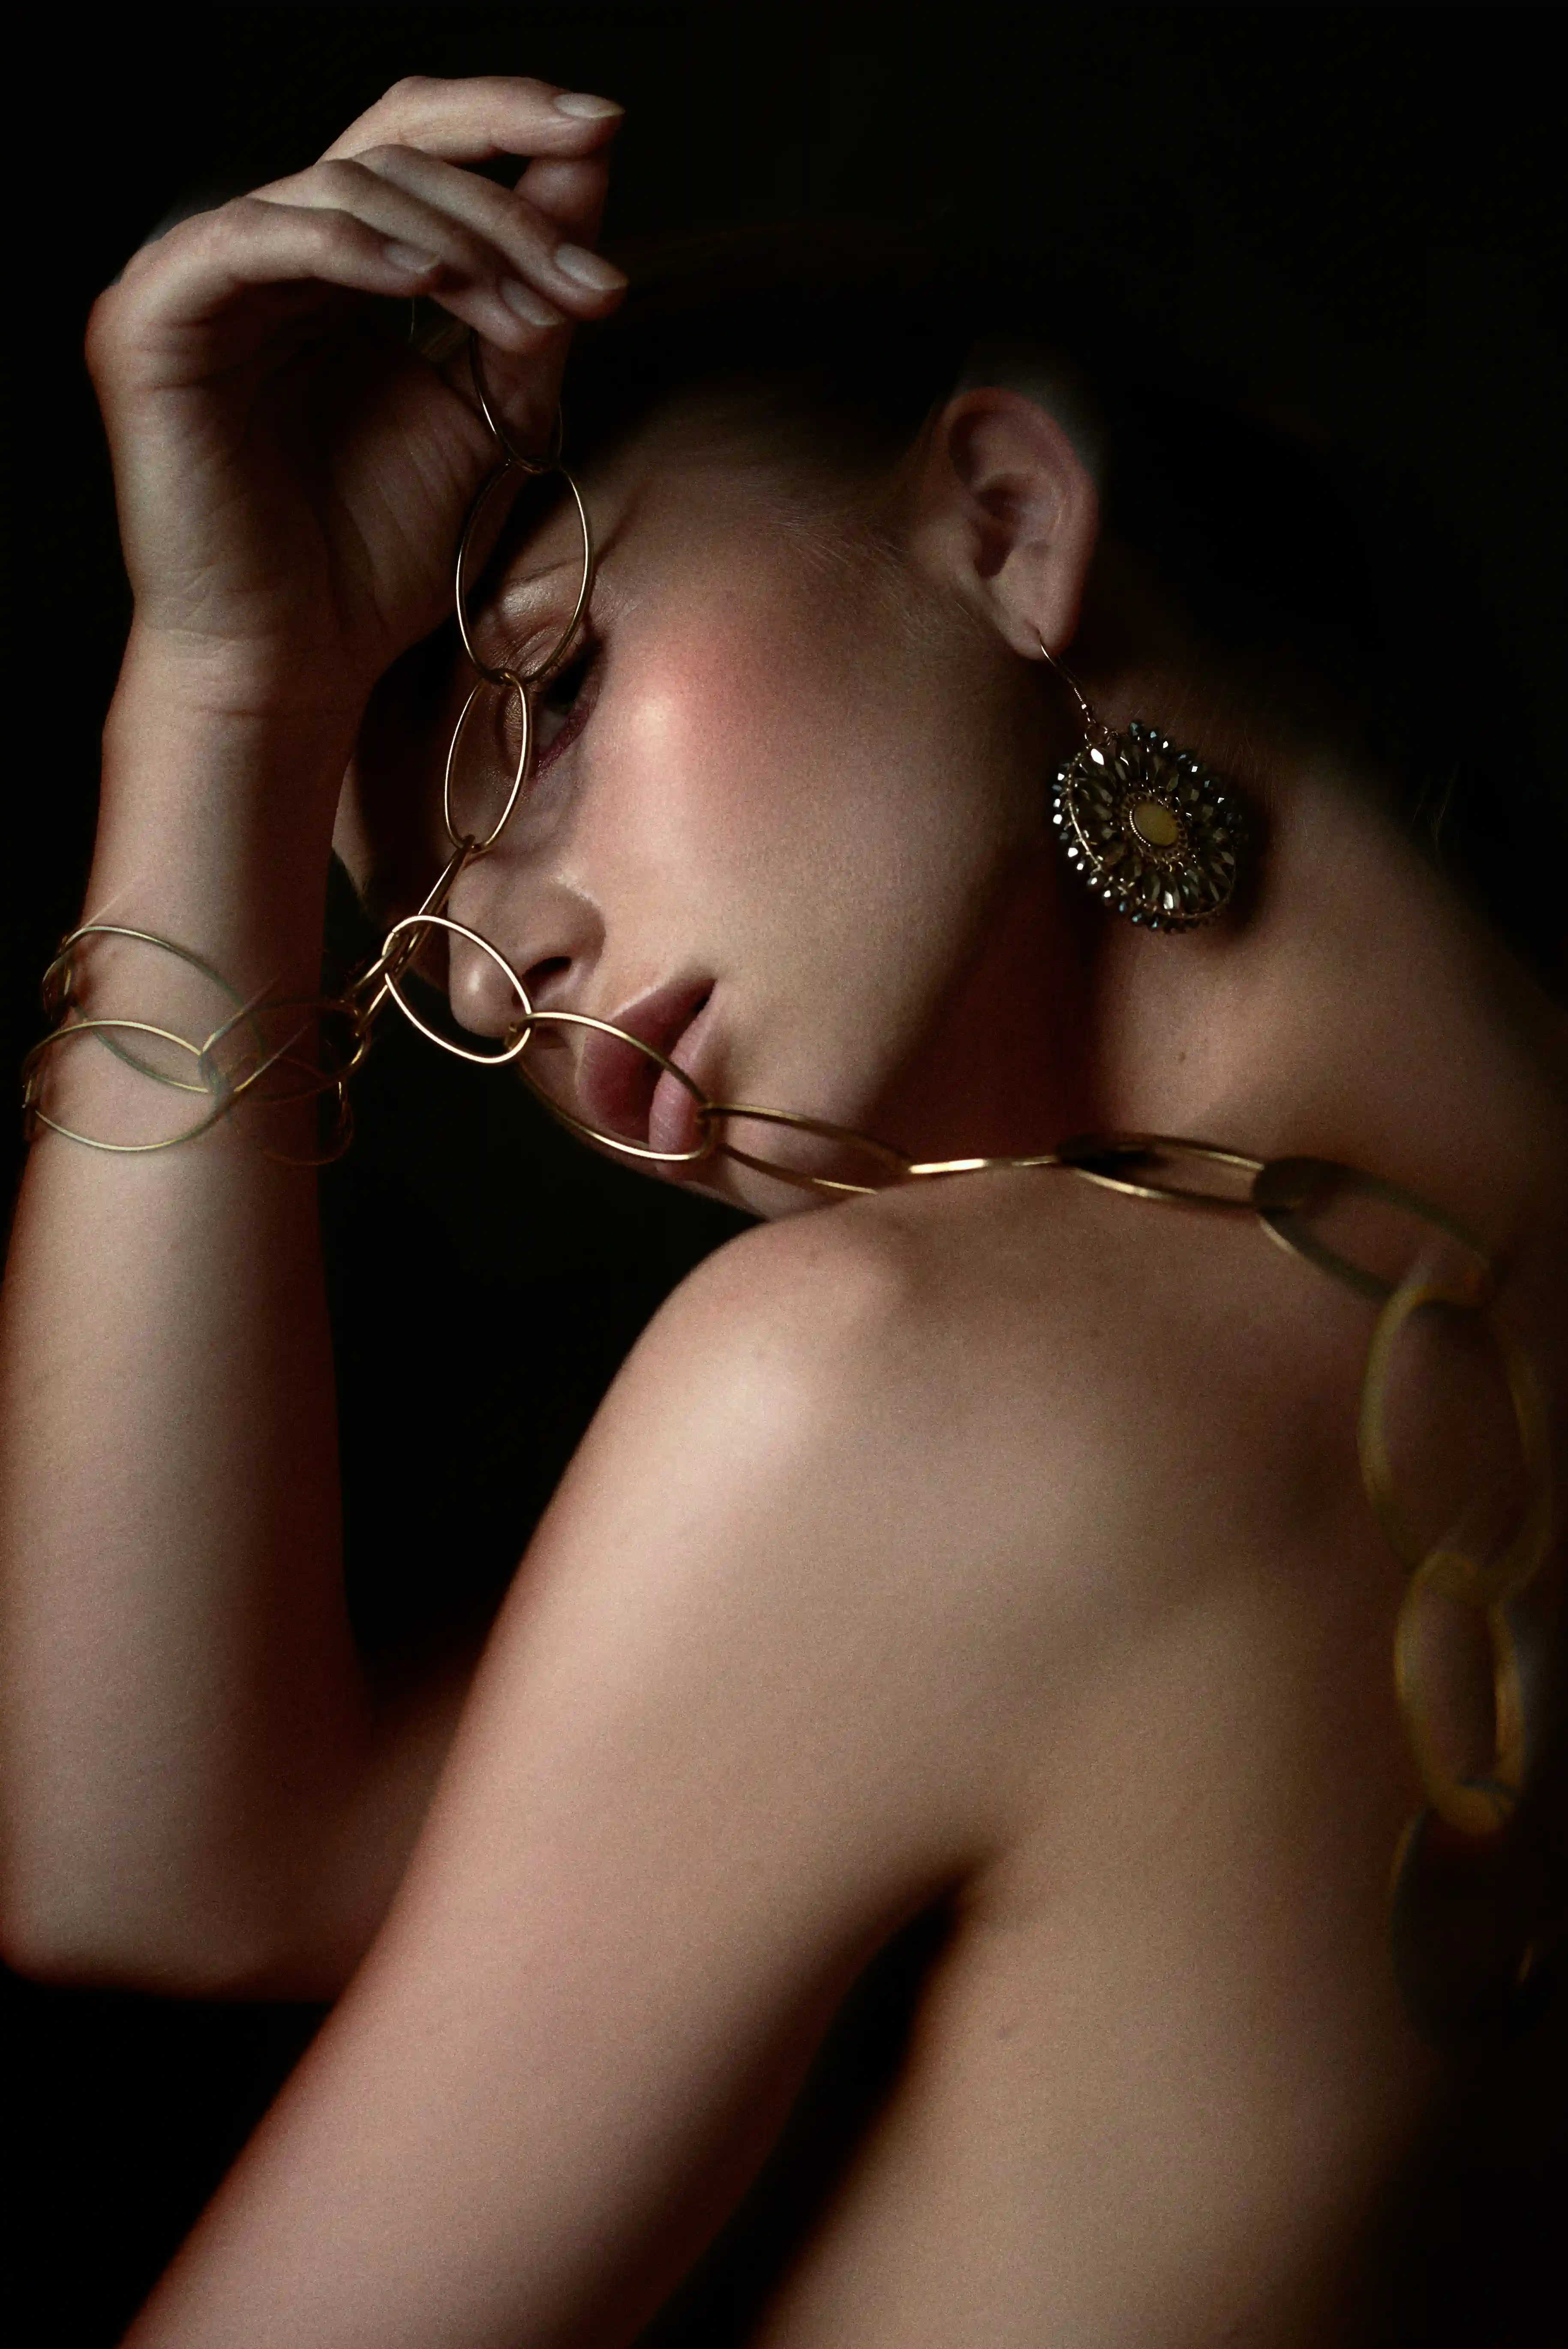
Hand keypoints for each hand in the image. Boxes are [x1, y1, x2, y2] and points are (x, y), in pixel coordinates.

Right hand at [88, 76, 625, 729]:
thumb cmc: (380, 559)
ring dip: (457, 241)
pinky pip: (253, 238)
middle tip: (595, 282)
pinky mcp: (154, 318)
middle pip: (387, 152)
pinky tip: (429, 279)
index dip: (505, 120)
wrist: (298, 660)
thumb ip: (529, 295)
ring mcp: (197, 277)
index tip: (608, 126)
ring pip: (338, 189)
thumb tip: (588, 160)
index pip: (412, 144)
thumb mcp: (488, 407)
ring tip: (537, 318)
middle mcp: (259, 252)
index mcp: (327, 267)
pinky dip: (350, 248)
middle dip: (507, 208)